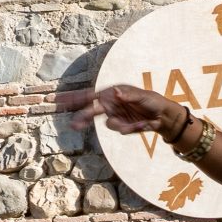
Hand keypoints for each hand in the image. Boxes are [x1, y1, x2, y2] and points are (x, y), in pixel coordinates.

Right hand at [61, 83, 185, 138]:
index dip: (74, 98)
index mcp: (111, 93)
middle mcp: (110, 104)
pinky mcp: (121, 126)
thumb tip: (114, 91)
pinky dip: (131, 128)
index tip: (59, 100)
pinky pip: (121, 130)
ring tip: (140, 123)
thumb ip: (127, 95)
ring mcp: (114, 116)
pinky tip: (142, 124)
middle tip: (73, 125)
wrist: (162, 116)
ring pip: (109, 124)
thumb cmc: (152, 100)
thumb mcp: (142, 95)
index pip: (89, 96)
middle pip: (90, 112)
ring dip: (122, 125)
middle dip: (83, 118)